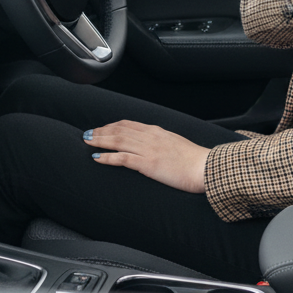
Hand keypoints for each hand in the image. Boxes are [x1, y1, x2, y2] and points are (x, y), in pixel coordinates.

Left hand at [85, 121, 208, 192]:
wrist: (205, 168)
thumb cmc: (194, 160)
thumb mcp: (176, 145)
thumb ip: (163, 143)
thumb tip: (154, 147)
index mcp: (156, 131)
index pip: (128, 124)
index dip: (112, 125)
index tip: (102, 128)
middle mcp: (150, 137)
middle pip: (119, 130)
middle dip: (101, 131)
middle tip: (88, 133)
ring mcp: (148, 150)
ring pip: (117, 141)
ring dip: (99, 141)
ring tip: (87, 142)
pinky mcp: (148, 164)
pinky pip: (122, 159)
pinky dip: (107, 157)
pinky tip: (97, 158)